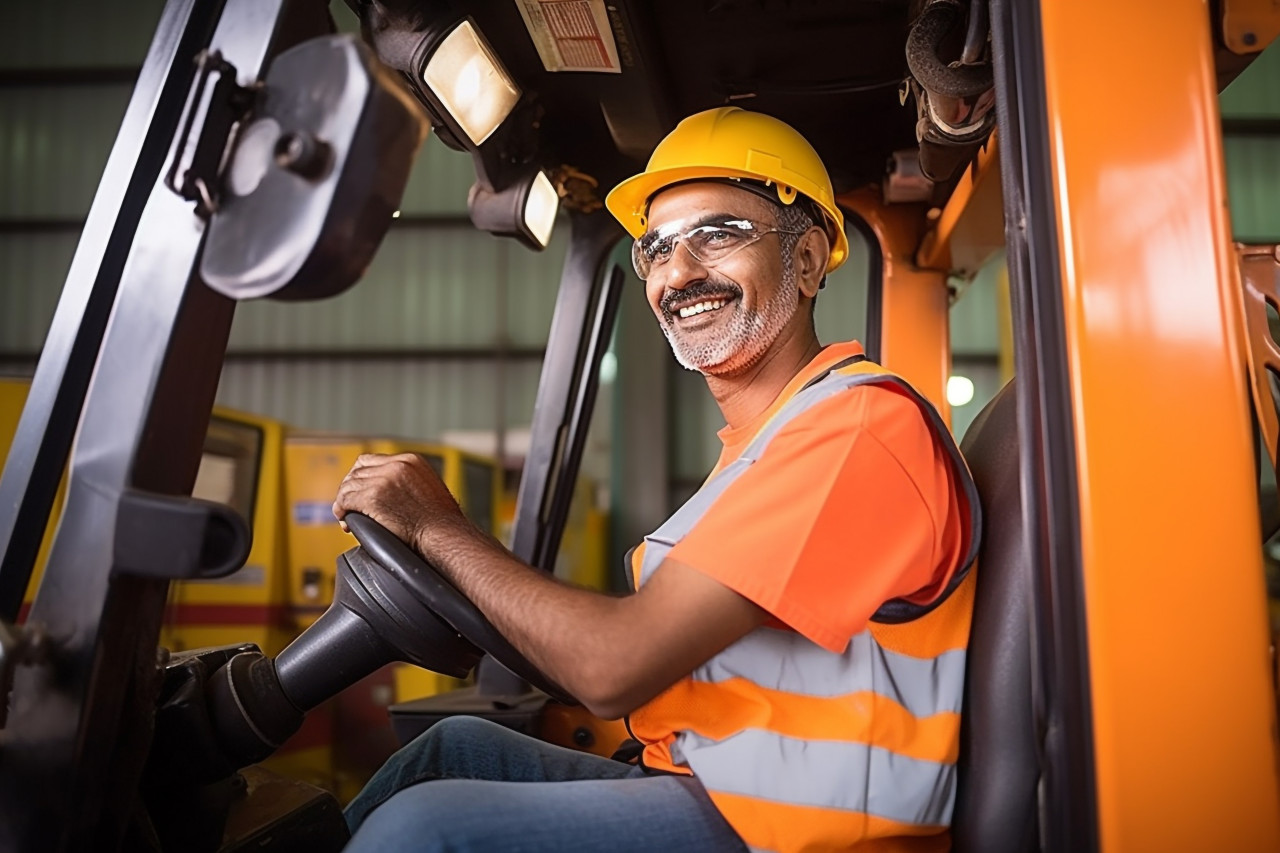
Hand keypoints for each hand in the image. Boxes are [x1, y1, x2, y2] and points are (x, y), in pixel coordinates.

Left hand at [332, 453, 469, 558]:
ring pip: (349, 486)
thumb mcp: (429, 488)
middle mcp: (396, 465)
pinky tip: (346, 521)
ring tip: (347, 516)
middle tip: (350, 506)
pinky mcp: (373, 497)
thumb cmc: (440, 522)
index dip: (360, 476)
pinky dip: (342, 510)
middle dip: (350, 489)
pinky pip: (345, 500)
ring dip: (345, 502)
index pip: (371, 460)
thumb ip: (409, 482)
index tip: (358, 491)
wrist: (444, 534)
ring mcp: (384, 480)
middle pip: (357, 471)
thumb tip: (390, 491)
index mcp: (410, 460)